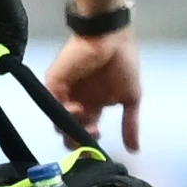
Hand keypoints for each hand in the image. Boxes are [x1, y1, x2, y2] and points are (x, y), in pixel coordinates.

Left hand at [47, 28, 142, 150]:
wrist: (112, 38)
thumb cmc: (122, 62)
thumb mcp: (131, 97)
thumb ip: (130, 124)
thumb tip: (135, 149)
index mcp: (93, 106)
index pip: (85, 132)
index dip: (89, 142)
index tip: (98, 141)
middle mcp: (77, 102)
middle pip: (68, 131)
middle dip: (77, 139)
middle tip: (90, 135)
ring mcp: (64, 93)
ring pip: (58, 121)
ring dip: (71, 127)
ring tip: (87, 121)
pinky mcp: (54, 82)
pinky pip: (51, 103)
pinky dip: (62, 110)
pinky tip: (78, 108)